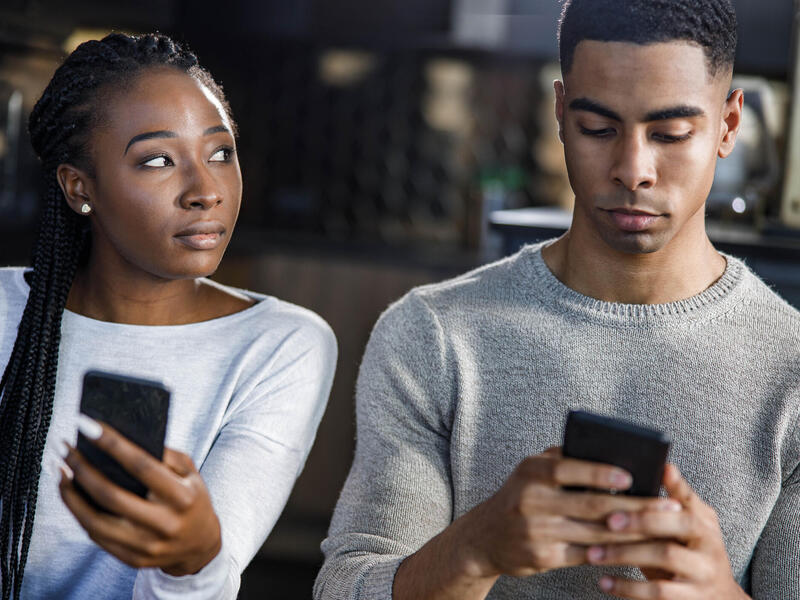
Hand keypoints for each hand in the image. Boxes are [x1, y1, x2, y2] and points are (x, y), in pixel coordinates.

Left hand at [58, 418, 220, 575]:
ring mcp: (147, 545)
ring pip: (95, 521)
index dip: (112, 444)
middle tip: (66, 448)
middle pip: (111, 495)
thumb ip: (165, 455)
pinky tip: (71, 494)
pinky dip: (79, 512)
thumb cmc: (192, 499)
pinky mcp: (132, 558)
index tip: (88, 425)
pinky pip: (96, 535)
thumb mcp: (191, 472)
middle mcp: (165, 523)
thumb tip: (123, 439)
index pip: (142, 466)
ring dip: (70, 494)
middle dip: (82, 468)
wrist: (200, 545)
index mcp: (182, 497)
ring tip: (61, 470)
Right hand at [457, 448, 681, 578]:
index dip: (600, 473)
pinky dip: (612, 551)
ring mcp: (535, 532)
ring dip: (632, 532)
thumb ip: (563, 459)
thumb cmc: (520, 495)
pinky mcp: (542, 558)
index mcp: (530, 472)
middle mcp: (530, 501)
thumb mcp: (532, 470)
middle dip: (634, 506)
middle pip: (590, 504)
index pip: (568, 469)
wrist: (485, 537)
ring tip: (660, 529)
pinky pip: (585, 555)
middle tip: (666, 506)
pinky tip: (635, 548)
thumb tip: (610, 453)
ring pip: (594, 533)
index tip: (631, 477)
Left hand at [585, 464, 749, 598]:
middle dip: (641, 519)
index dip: (676, 484)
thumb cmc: (689, 553)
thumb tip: (656, 467)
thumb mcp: (687, 526)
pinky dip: (628, 587)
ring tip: (593, 554)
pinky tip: (604, 582)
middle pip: (678, 524)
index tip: (660, 469)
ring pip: (665, 556)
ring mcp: (704, 573)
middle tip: (608, 520)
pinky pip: (658, 592)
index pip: (689, 498)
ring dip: (625, 553)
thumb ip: (671, 502)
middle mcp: (710, 544)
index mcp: (704, 521)